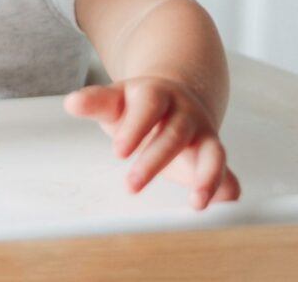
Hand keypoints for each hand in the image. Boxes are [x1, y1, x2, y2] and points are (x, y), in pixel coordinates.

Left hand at [64, 77, 239, 209]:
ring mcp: (204, 134)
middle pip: (175, 134)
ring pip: (212, 151)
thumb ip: (95, 102)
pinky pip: (225, 171)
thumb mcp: (116, 100)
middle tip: (131, 185)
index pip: (149, 106)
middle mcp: (185, 113)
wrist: (175, 96)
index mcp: (157, 94)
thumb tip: (70, 103)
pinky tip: (223, 204)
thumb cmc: (137, 106)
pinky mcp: (213, 155)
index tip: (118, 153)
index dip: (136, 127)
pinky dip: (227, 187)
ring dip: (207, 176)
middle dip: (155, 160)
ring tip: (196, 203)